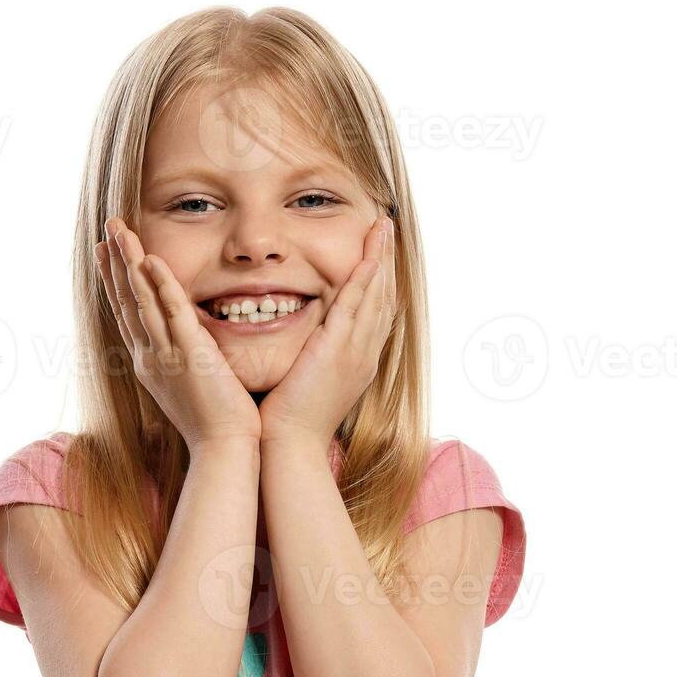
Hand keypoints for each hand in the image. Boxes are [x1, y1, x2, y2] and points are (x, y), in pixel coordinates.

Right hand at [97, 217, 261, 451]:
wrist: (223, 449)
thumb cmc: (214, 423)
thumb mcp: (188, 386)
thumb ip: (182, 361)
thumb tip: (185, 347)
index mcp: (149, 362)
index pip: (127, 313)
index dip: (115, 281)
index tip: (107, 252)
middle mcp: (149, 356)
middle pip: (125, 300)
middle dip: (114, 261)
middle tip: (107, 228)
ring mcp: (165, 355)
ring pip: (140, 300)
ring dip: (128, 262)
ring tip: (119, 230)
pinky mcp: (189, 356)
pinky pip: (172, 313)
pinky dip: (161, 286)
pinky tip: (151, 260)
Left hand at [258, 216, 396, 449]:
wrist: (290, 447)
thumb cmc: (289, 422)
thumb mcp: (307, 383)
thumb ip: (310, 359)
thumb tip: (304, 345)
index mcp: (358, 363)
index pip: (375, 313)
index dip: (379, 281)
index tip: (379, 255)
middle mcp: (364, 355)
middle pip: (383, 298)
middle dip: (386, 261)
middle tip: (386, 229)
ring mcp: (355, 353)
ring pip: (375, 296)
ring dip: (380, 259)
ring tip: (382, 229)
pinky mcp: (336, 351)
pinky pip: (355, 307)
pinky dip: (363, 280)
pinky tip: (368, 257)